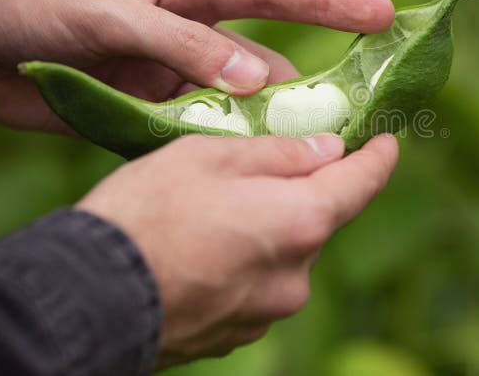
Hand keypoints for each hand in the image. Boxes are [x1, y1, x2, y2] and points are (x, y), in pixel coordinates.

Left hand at [0, 0, 393, 131]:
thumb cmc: (41, 3)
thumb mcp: (113, 13)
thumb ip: (184, 45)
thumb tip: (259, 79)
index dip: (332, 3)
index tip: (384, 15)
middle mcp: (191, 31)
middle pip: (266, 62)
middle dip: (305, 91)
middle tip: (347, 123)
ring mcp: (172, 74)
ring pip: (235, 107)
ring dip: (258, 132)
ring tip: (292, 160)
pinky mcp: (149, 111)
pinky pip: (197, 133)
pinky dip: (216, 151)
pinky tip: (235, 172)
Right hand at [76, 132, 397, 366]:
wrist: (90, 296)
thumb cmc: (148, 212)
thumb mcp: (212, 155)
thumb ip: (280, 153)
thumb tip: (327, 150)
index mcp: (302, 221)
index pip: (361, 184)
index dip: (377, 158)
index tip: (387, 142)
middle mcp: (297, 276)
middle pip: (317, 219)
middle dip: (300, 191)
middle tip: (261, 166)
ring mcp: (268, 312)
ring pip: (284, 254)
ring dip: (266, 228)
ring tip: (212, 211)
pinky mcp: (237, 335)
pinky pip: (256, 286)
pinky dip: (243, 261)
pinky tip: (200, 248)